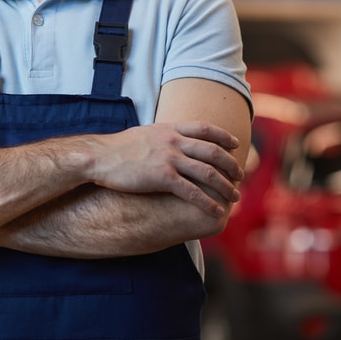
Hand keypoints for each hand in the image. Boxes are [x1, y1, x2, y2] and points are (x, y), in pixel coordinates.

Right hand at [86, 122, 243, 216]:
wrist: (99, 157)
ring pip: (207, 172)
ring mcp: (169, 158)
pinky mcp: (162, 177)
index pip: (205, 128)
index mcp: (170, 128)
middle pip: (212, 151)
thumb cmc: (118, 148)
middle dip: (230, 164)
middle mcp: (173, 141)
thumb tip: (170, 139)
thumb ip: (162, 136)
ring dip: (225, 186)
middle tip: (241, 175)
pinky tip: (216, 211)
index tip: (236, 143)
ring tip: (235, 197)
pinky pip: (192, 191)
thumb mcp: (144, 133)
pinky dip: (207, 202)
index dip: (223, 136)